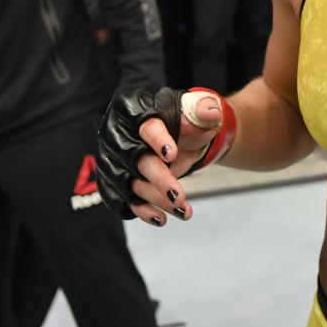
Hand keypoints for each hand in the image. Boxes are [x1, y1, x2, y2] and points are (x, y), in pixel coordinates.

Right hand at [94, 87, 233, 223]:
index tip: (172, 154)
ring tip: (182, 210)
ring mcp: (116, 159)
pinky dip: (142, 211)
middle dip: (158, 179)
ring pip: (131, 184)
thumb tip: (211, 112)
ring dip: (156, 199)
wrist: (185, 137)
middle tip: (179, 195)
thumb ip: (205, 108)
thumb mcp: (200, 108)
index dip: (157, 140)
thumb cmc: (188, 119)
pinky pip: (123, 199)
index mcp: (136, 110)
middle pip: (135, 159)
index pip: (145, 126)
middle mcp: (119, 134)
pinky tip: (161, 219)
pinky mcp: (118, 180)